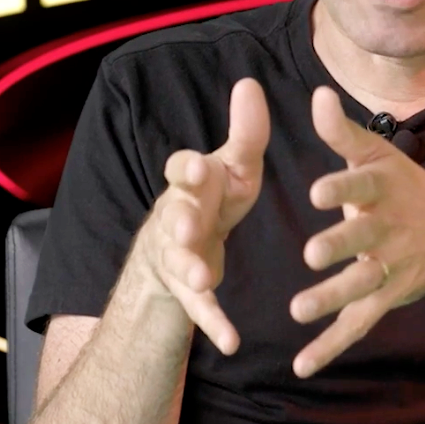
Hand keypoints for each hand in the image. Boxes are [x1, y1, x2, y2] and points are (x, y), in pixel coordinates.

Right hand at [137, 77, 269, 354]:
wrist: (187, 246)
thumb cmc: (216, 197)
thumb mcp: (235, 166)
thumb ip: (245, 133)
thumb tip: (250, 82)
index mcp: (191, 184)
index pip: (180, 169)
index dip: (187, 169)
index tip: (199, 166)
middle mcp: (178, 217)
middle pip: (174, 217)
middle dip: (180, 219)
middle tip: (187, 224)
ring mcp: (179, 256)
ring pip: (180, 263)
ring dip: (191, 268)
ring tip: (205, 277)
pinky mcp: (190, 291)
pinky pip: (201, 308)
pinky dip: (214, 325)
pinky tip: (231, 341)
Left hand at [288, 85, 424, 376]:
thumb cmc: (405, 188)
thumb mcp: (378, 156)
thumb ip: (342, 133)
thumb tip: (315, 94)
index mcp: (383, 191)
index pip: (362, 187)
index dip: (342, 189)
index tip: (318, 192)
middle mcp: (388, 229)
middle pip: (362, 239)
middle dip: (340, 246)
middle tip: (311, 253)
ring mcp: (389, 267)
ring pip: (360, 285)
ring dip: (331, 298)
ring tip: (298, 310)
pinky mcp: (386, 296)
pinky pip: (357, 323)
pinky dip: (330, 345)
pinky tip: (302, 365)